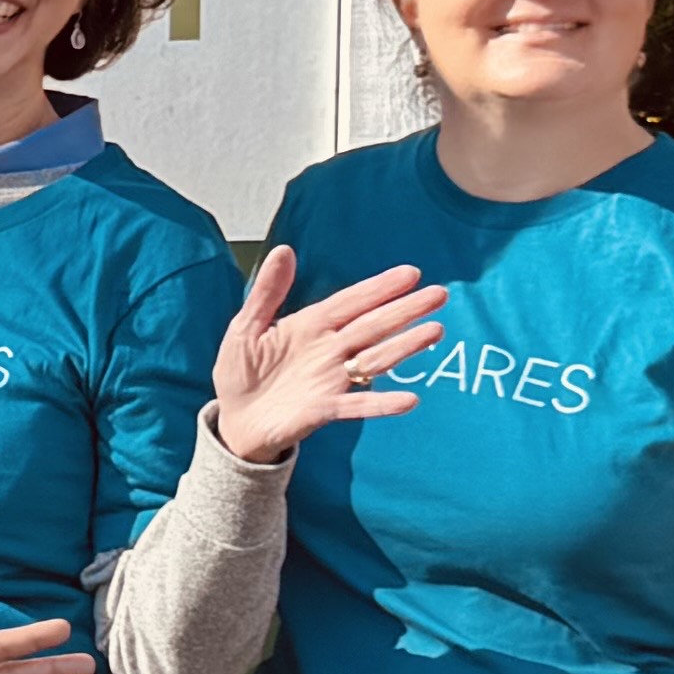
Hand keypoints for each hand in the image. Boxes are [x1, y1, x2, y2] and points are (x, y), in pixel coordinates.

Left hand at [208, 251, 449, 465]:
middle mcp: (329, 350)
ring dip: (404, 347)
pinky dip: (382, 403)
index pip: (352, 301)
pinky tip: (409, 400)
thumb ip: (266, 292)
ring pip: (375, 359)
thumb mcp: (245, 327)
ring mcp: (331, 379)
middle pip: (373, 325)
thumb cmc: (240, 373)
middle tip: (439, 294)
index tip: (411, 273)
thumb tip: (283, 251)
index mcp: (311, 325)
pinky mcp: (325, 409)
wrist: (233, 421)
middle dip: (405, 309)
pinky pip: (358, 405)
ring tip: (434, 332)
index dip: (380, 287)